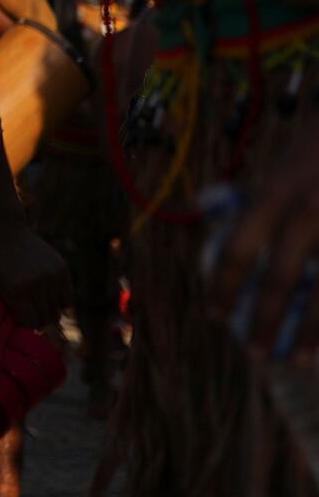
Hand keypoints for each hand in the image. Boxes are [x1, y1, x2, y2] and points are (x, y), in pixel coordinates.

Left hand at [0, 220, 69, 328]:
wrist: (5, 230)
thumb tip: (4, 332)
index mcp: (16, 290)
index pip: (31, 322)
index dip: (25, 323)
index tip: (20, 318)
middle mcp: (36, 283)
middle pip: (46, 317)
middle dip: (38, 318)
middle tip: (30, 311)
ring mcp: (51, 275)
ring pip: (58, 309)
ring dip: (49, 309)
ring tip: (37, 301)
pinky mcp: (62, 268)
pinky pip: (68, 296)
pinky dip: (60, 299)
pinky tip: (48, 294)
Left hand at [211, 127, 318, 364]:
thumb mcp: (289, 163)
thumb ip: (269, 202)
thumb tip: (230, 231)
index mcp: (277, 193)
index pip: (239, 249)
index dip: (224, 287)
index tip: (215, 315)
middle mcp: (308, 213)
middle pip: (278, 281)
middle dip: (262, 321)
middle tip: (254, 355)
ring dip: (309, 333)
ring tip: (298, 361)